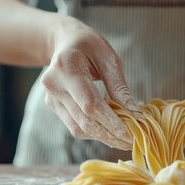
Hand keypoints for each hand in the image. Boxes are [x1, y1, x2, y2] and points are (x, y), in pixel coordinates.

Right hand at [41, 17, 137, 149]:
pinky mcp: (53, 106)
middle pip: (84, 120)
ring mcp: (50, 97)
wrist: (63, 42)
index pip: (90, 104)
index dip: (110, 122)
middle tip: (132, 142)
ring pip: (78, 128)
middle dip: (109, 134)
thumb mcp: (109, 58)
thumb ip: (119, 86)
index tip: (130, 134)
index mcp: (67, 66)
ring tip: (124, 139)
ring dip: (103, 137)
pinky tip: (110, 131)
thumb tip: (134, 113)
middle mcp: (54, 84)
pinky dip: (94, 131)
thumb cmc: (90, 45)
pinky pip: (75, 125)